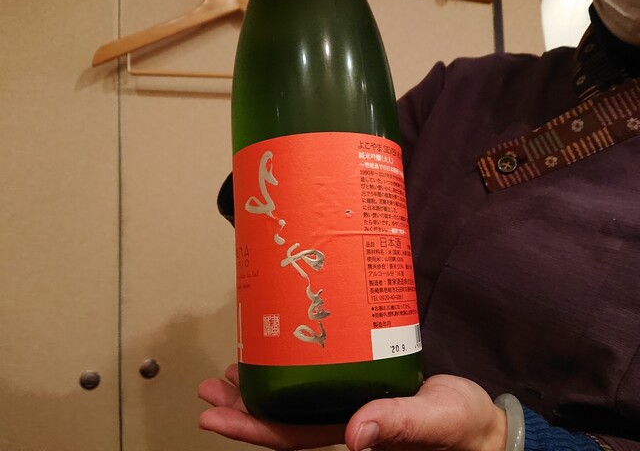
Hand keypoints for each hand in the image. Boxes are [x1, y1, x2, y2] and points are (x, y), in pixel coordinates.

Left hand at [199, 364, 506, 450]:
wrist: (479, 422)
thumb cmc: (461, 426)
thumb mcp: (434, 420)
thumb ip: (398, 425)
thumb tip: (355, 438)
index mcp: (354, 434)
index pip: (289, 437)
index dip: (248, 428)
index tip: (212, 414)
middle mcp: (344, 422)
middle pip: (281, 420)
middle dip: (241, 408)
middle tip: (208, 388)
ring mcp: (350, 403)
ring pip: (294, 401)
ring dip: (259, 390)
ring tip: (228, 374)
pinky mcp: (361, 383)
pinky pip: (316, 381)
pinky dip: (291, 372)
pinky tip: (277, 358)